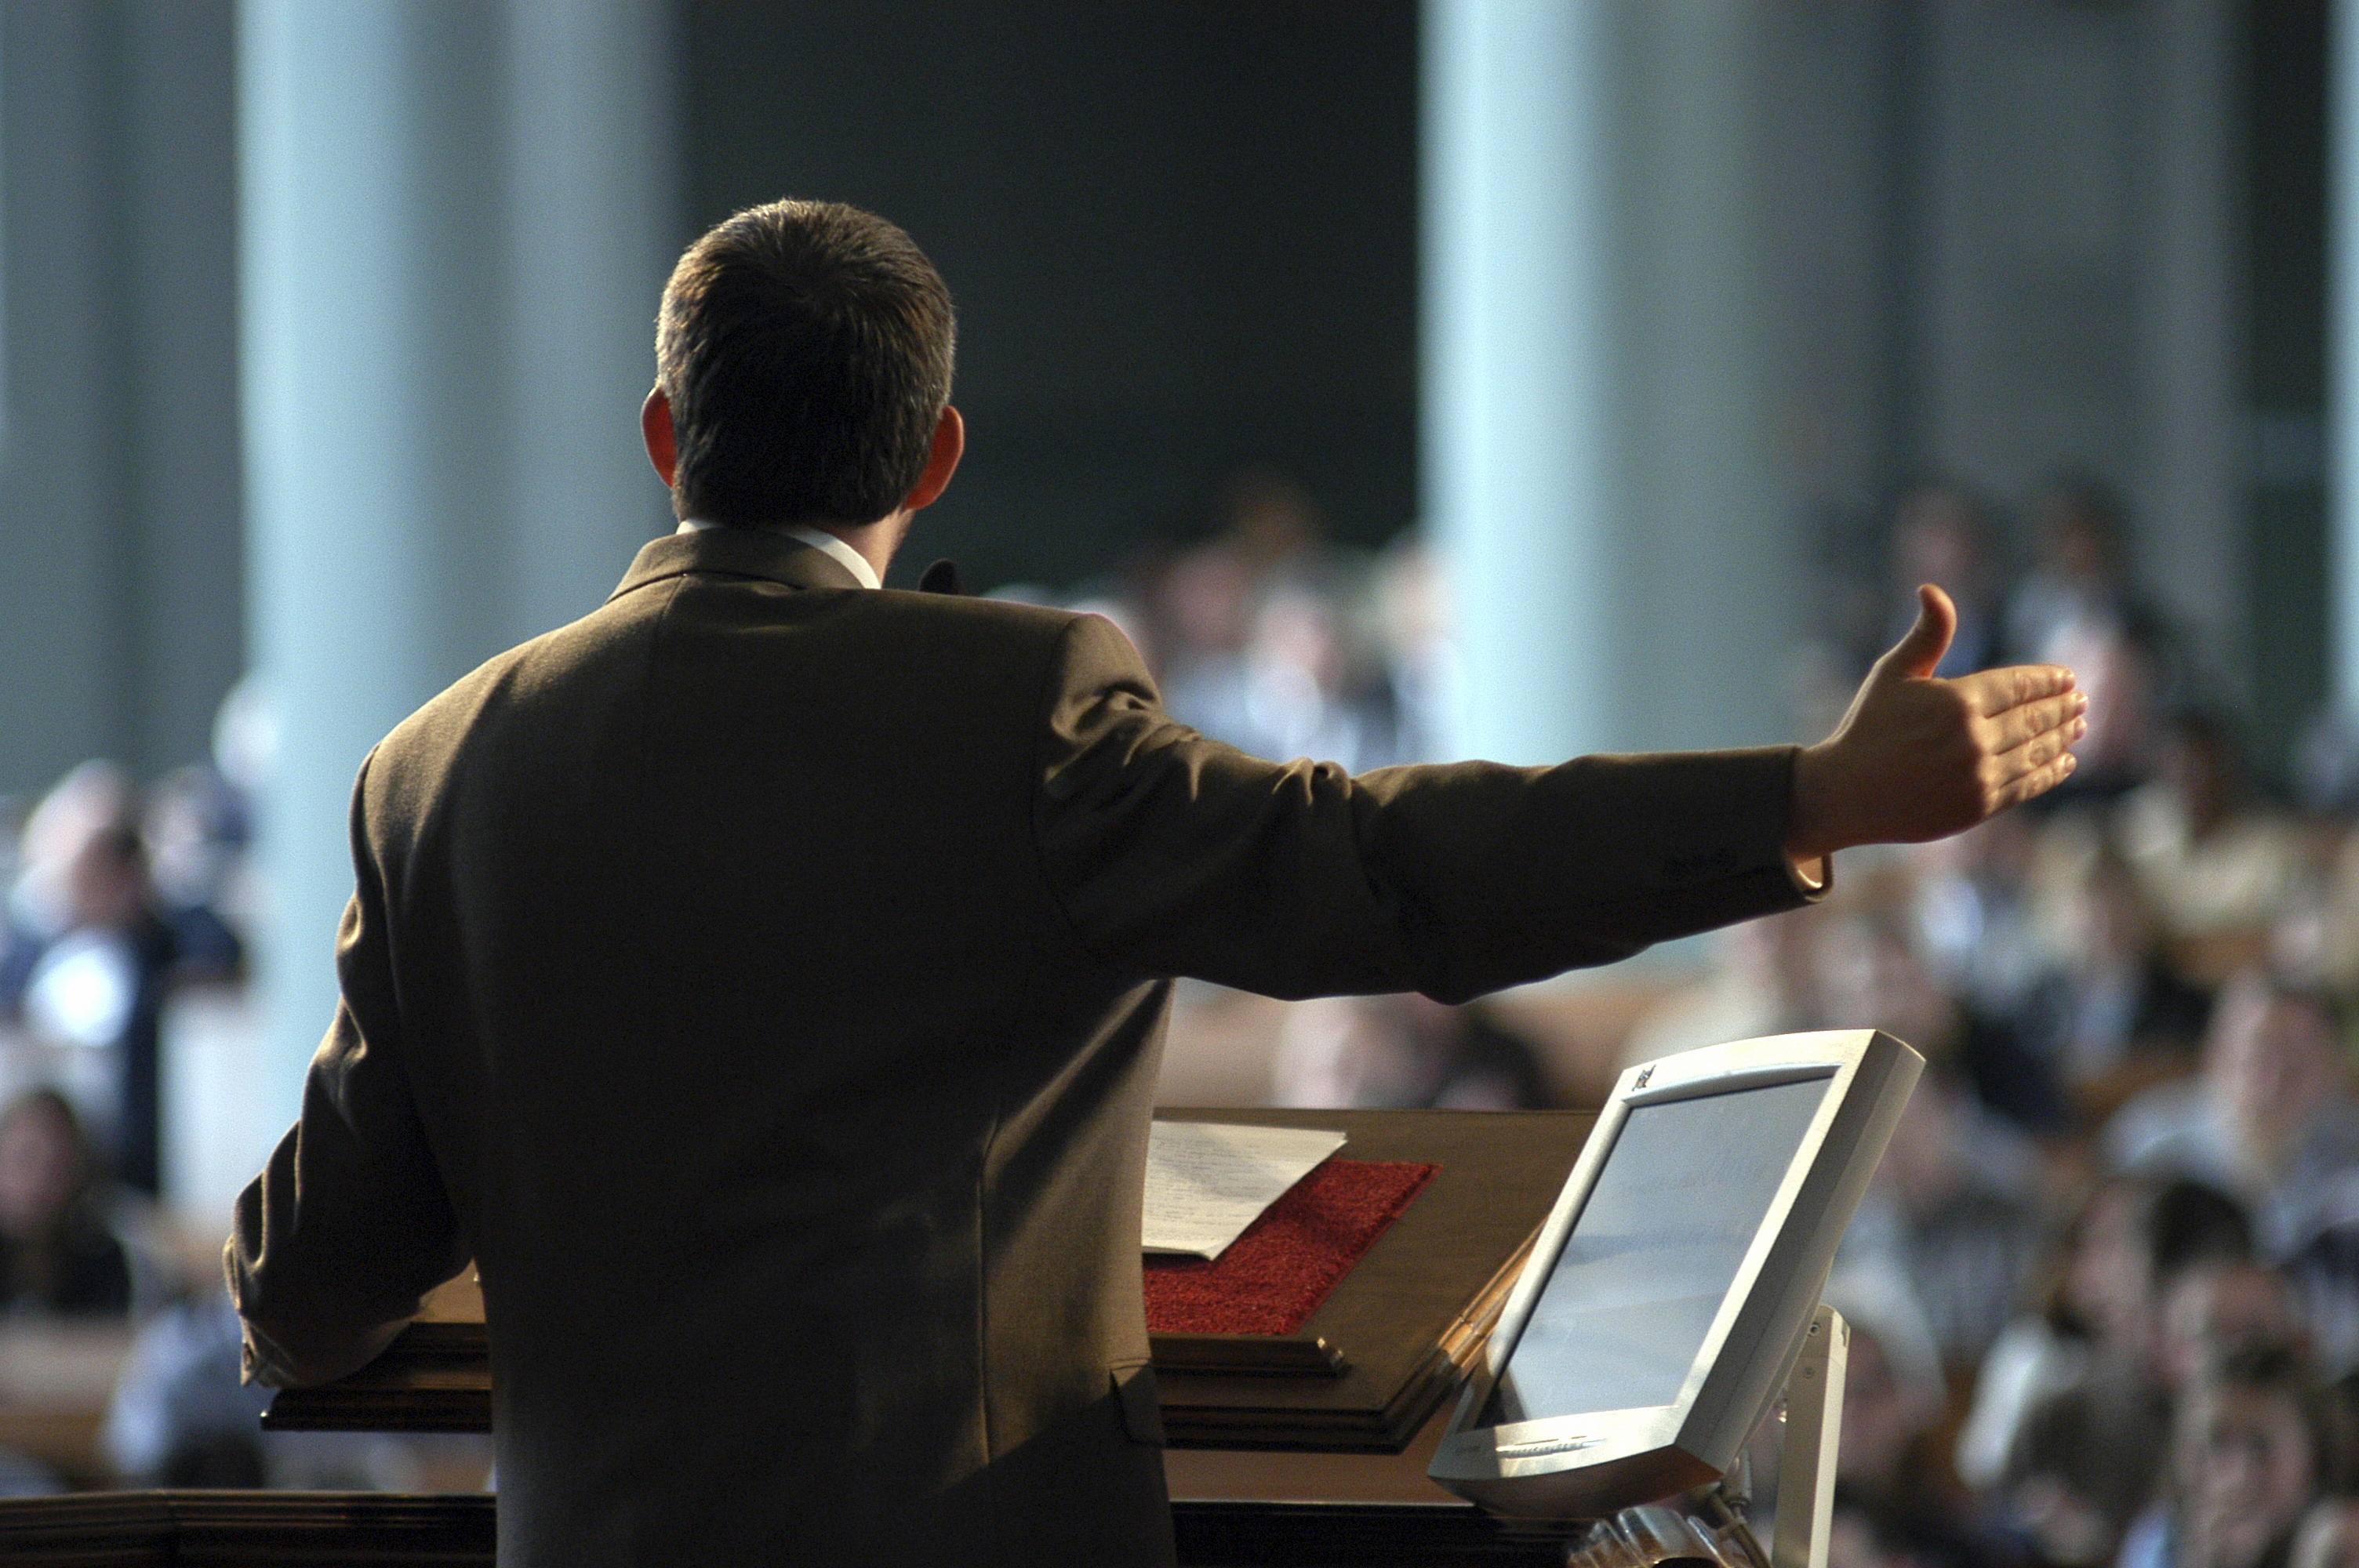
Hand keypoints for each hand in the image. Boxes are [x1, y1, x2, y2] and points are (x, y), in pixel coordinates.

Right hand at [1785, 584, 2085, 862]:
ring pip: (2036, 751)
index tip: (2068, 678)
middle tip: (2081, 700)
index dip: (2048, 681)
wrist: (1845, 793)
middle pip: (2034, 718)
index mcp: (1958, 700)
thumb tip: (1932, 588)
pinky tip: (2064, 762)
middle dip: (2062, 707)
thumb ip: (1927, 634)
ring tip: (2079, 727)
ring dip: (2063, 737)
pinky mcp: (1978, 806)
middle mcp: (1974, 737)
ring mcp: (1978, 774)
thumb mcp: (1892, 673)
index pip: (2019, 685)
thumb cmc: (1867, 727)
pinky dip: (2050, 772)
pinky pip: (2027, 785)